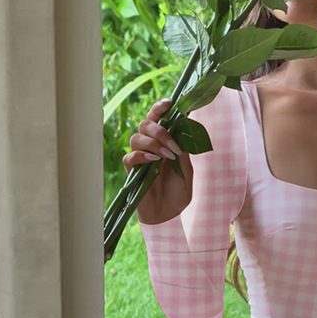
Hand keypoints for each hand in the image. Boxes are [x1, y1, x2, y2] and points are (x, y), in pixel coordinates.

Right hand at [125, 98, 192, 223]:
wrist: (170, 214)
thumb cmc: (178, 192)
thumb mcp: (186, 169)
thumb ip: (183, 151)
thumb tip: (182, 130)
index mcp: (163, 142)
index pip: (157, 118)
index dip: (160, 108)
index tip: (170, 103)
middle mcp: (149, 146)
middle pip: (146, 123)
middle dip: (160, 130)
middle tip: (174, 146)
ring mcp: (139, 157)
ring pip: (137, 137)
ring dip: (154, 144)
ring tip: (167, 157)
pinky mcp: (131, 171)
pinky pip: (130, 156)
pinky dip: (142, 156)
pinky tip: (154, 161)